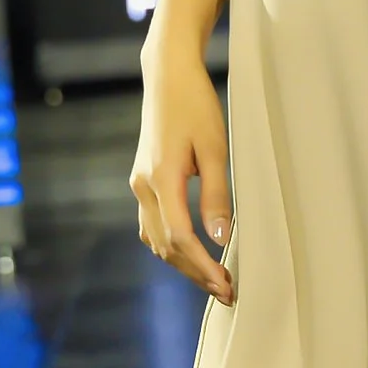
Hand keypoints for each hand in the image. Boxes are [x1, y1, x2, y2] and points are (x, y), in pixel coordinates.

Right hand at [131, 0, 233, 299]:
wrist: (168, 76)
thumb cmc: (197, 105)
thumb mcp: (216, 148)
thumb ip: (217, 195)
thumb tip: (221, 239)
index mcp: (161, 178)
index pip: (180, 238)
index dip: (203, 266)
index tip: (226, 284)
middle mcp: (143, 186)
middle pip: (165, 246)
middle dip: (195, 273)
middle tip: (228, 292)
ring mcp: (139, 185)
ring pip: (155, 240)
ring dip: (182, 263)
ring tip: (214, 279)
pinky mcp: (143, 181)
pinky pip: (152, 225)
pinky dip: (171, 245)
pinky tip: (194, 252)